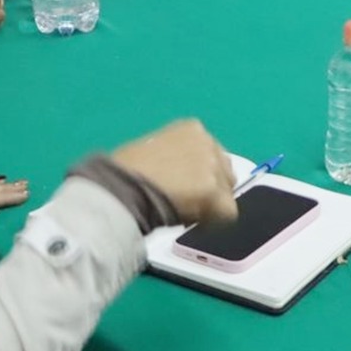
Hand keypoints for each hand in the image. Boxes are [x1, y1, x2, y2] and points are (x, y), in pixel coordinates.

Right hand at [110, 118, 236, 224]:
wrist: (122, 185)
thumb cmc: (126, 169)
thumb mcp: (156, 150)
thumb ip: (177, 158)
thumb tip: (184, 176)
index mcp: (192, 129)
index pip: (212, 155)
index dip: (200, 175)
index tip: (185, 186)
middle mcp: (208, 142)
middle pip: (225, 172)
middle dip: (212, 189)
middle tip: (189, 202)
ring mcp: (213, 166)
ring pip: (227, 194)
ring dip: (212, 205)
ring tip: (186, 211)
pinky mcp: (214, 191)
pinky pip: (227, 214)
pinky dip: (213, 221)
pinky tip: (191, 219)